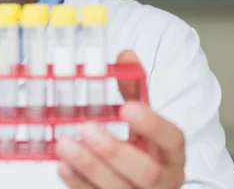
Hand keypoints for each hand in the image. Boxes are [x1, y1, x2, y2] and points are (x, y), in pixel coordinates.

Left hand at [55, 50, 184, 188]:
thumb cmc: (143, 151)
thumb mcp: (142, 122)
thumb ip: (134, 91)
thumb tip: (125, 56)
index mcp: (172, 155)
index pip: (172, 140)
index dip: (152, 125)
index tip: (127, 107)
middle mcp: (163, 181)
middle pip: (146, 172)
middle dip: (114, 150)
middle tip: (87, 127)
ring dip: (89, 166)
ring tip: (65, 143)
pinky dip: (77, 182)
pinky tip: (61, 164)